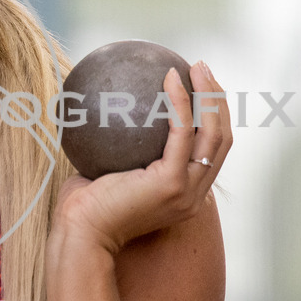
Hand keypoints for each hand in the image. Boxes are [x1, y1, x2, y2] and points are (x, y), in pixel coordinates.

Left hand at [54, 60, 230, 253]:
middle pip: (221, 139)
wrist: (79, 234)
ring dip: (208, 95)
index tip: (199, 86)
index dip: (212, 117)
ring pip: (213, 134)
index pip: (211, 152)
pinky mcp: (171, 183)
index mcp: (184, 195)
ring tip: (195, 66)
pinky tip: (169, 77)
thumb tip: (108, 113)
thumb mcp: (107, 175)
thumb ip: (118, 151)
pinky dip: (180, 102)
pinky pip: (181, 132)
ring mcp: (186, 191)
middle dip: (218, 100)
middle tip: (201, 69)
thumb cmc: (83, 208)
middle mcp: (194, 195)